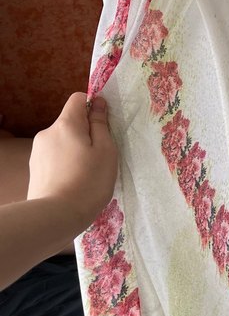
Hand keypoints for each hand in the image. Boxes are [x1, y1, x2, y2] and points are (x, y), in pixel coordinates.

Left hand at [28, 92, 117, 233]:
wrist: (56, 217)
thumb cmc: (88, 181)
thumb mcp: (105, 150)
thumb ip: (101, 124)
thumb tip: (98, 102)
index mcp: (66, 124)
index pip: (78, 99)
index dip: (93, 106)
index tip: (104, 126)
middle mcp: (48, 133)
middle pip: (70, 122)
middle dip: (85, 133)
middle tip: (99, 156)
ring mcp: (38, 152)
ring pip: (63, 141)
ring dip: (75, 150)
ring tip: (86, 174)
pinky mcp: (35, 169)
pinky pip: (55, 157)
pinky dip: (65, 164)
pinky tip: (74, 183)